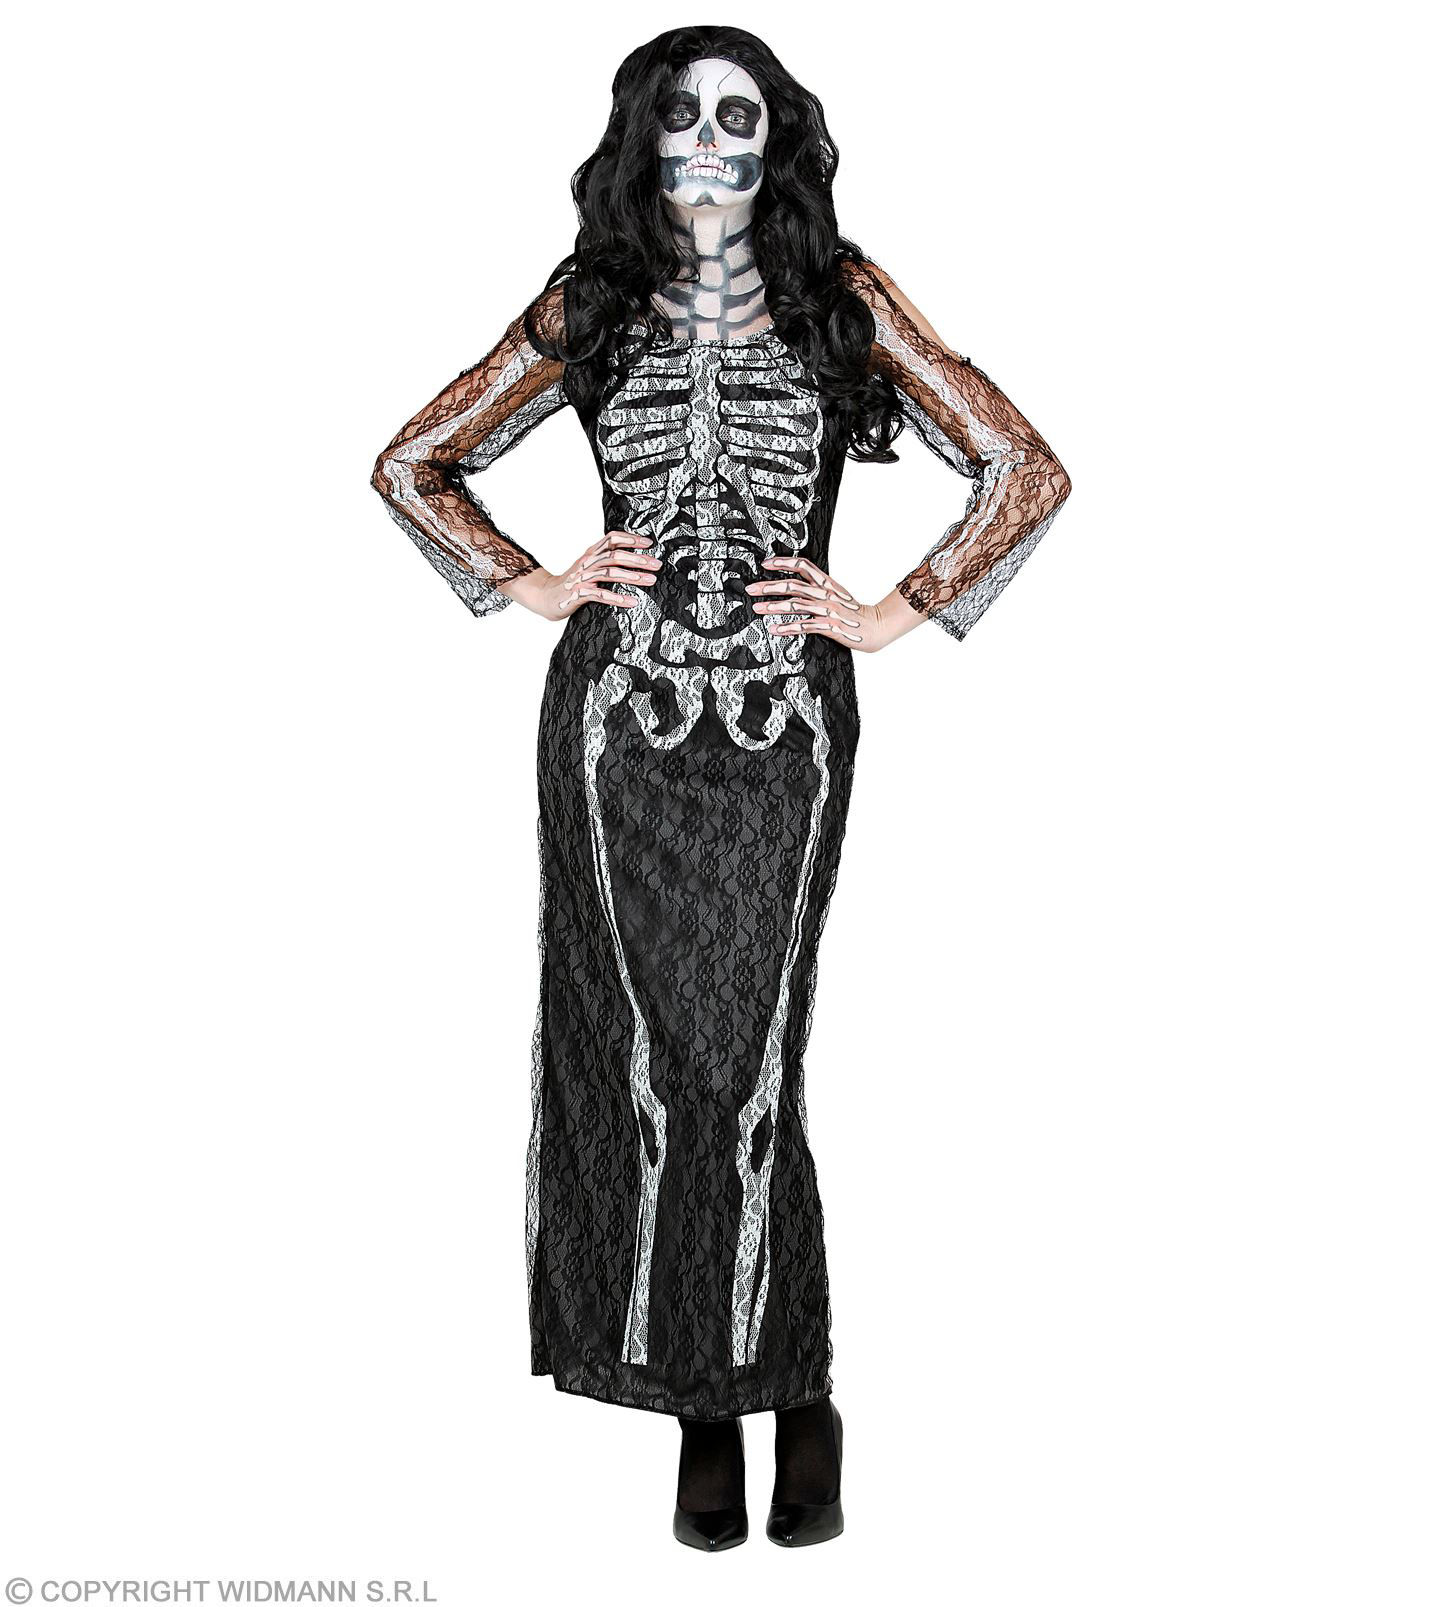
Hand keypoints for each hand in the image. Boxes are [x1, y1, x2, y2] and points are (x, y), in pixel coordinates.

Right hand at [502, 529, 660, 620]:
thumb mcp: (589, 567)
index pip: (611, 539)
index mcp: (591, 553)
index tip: (649, 543)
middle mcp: (587, 562)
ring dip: (632, 576)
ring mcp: (582, 578)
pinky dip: (616, 598)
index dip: (630, 539)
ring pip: (609, 573)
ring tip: (649, 580)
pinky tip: (630, 601)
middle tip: (656, 564)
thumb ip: (606, 561)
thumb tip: (632, 560)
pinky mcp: (579, 594)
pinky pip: (600, 595)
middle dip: (638, 559)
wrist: (546, 597)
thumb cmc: (572, 583)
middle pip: (615, 555)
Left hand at [745, 555, 905, 652]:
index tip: (766, 563)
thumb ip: (818, 589)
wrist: (876, 625)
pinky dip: (788, 627)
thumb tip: (796, 587)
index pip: (803, 566)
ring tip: (759, 608)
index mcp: (827, 583)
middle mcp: (826, 594)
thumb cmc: (854, 611)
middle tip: (752, 589)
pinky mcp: (830, 627)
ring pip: (797, 605)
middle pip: (794, 585)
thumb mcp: (837, 593)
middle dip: (770, 586)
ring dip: (774, 607)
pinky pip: (805, 626)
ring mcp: (828, 610)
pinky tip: (776, 629)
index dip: (783, 562)